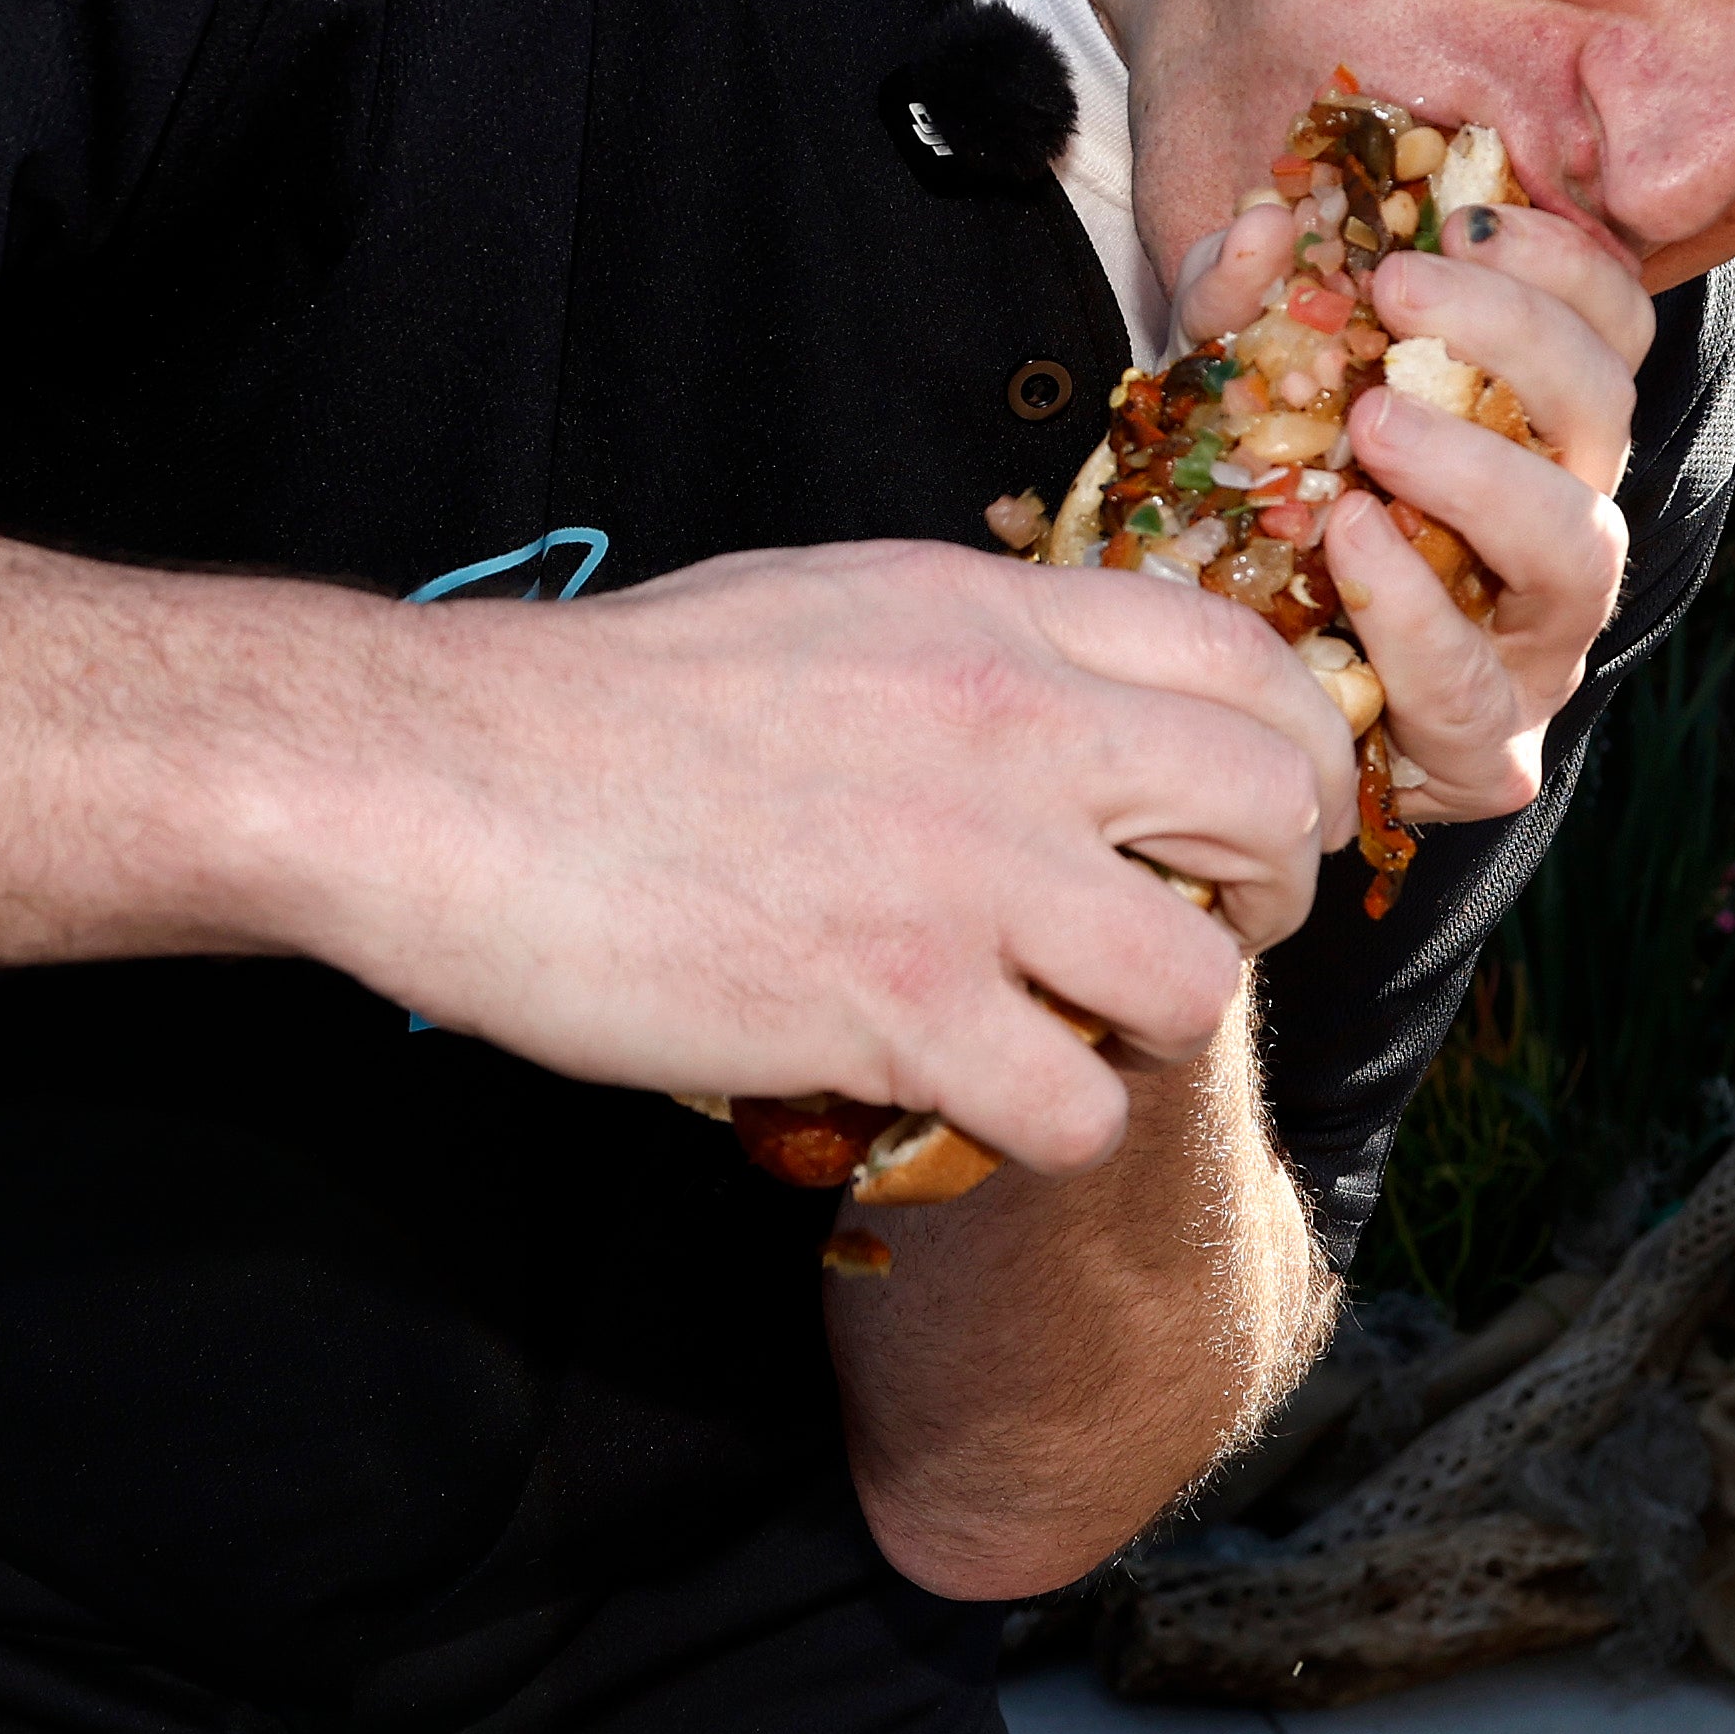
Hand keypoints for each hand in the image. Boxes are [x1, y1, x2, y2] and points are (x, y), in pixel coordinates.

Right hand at [292, 539, 1356, 1175]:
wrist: (444, 775)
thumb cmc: (611, 701)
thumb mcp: (830, 604)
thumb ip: (971, 645)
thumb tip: (1063, 694)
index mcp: (993, 616)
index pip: (1249, 660)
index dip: (1291, 750)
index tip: (1251, 816)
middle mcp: (1010, 728)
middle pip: (1269, 807)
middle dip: (1260, 892)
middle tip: (1181, 934)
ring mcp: (962, 872)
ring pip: (1196, 979)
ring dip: (1150, 1027)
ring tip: (1065, 1030)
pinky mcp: (896, 1009)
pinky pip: (1078, 1107)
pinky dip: (1047, 1128)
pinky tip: (968, 1098)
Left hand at [1166, 193, 1649, 832]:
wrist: (1236, 715)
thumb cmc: (1262, 527)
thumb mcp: (1235, 393)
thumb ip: (1237, 306)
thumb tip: (1262, 226)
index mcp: (1539, 440)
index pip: (1612, 328)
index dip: (1563, 260)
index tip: (1460, 216)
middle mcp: (1565, 531)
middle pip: (1607, 413)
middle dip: (1515, 333)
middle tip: (1397, 289)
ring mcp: (1539, 646)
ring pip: (1579, 548)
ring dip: (1481, 470)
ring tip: (1375, 421)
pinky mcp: (1488, 750)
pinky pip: (1469, 680)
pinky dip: (1408, 603)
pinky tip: (1344, 538)